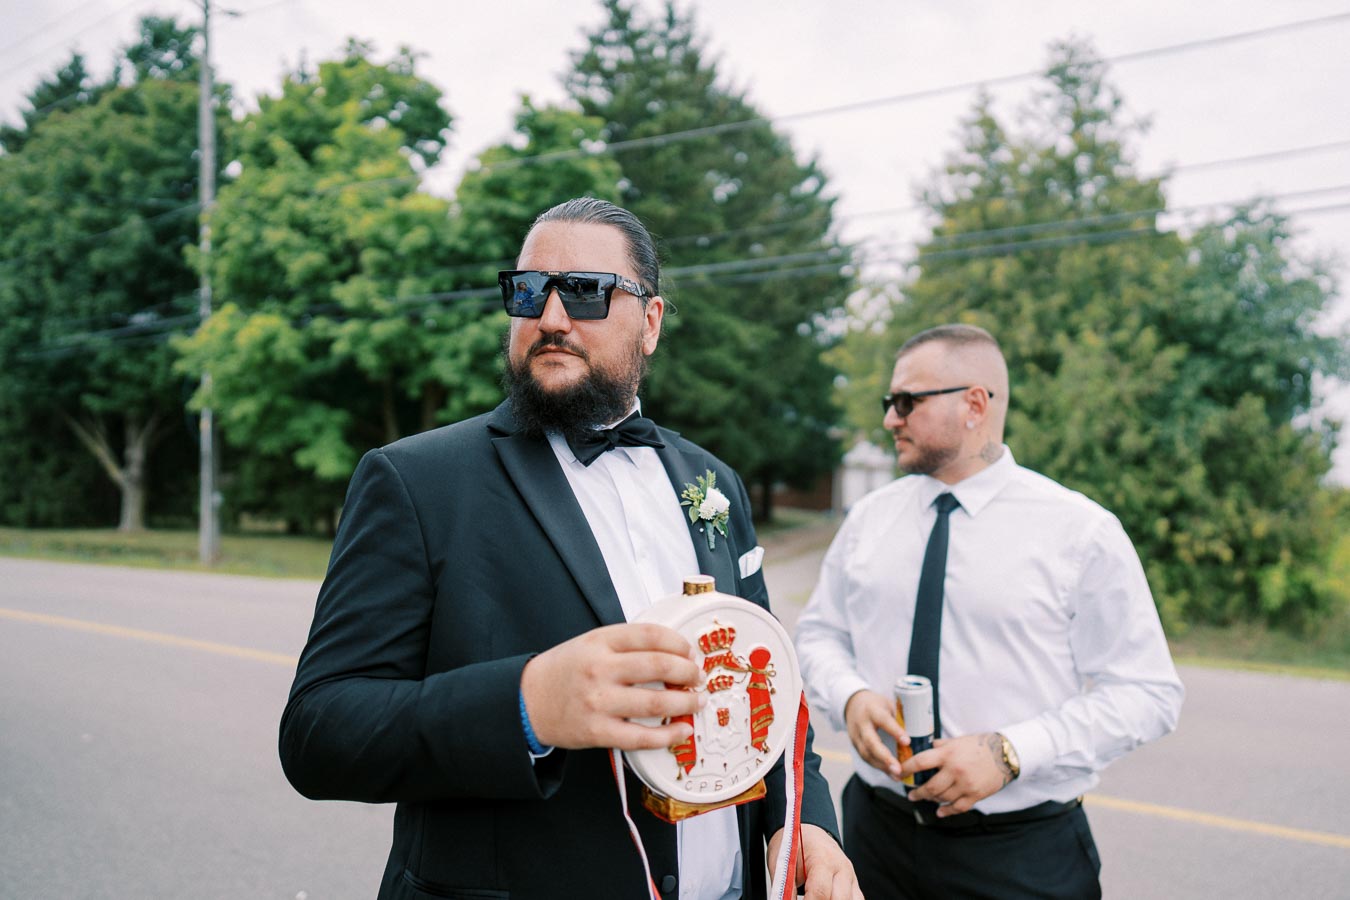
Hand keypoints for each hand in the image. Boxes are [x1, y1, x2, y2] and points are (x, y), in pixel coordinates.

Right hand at [520, 623, 703, 750]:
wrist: (527, 701)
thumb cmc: (564, 671)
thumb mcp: (590, 643)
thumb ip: (625, 645)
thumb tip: (672, 652)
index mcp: (599, 642)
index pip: (649, 634)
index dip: (677, 642)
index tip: (689, 651)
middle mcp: (599, 669)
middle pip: (659, 666)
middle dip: (688, 672)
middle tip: (698, 677)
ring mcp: (599, 702)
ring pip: (655, 703)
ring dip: (685, 703)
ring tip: (697, 702)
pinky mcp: (598, 732)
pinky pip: (640, 737)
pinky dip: (667, 736)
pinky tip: (682, 731)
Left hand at [767, 824, 862, 899]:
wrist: (809, 834)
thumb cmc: (795, 845)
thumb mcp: (782, 862)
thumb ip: (784, 886)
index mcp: (823, 858)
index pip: (820, 891)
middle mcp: (842, 868)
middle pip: (839, 899)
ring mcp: (851, 878)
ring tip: (814, 899)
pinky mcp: (854, 887)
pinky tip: (825, 899)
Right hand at [844, 689, 904, 779]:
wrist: (852, 704)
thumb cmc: (877, 705)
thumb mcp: (888, 704)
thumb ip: (899, 718)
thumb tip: (920, 732)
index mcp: (871, 710)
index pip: (883, 720)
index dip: (894, 731)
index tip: (907, 742)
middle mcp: (861, 723)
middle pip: (870, 742)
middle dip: (885, 757)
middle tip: (898, 769)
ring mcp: (855, 736)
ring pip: (867, 754)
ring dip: (882, 766)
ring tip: (897, 775)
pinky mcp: (855, 746)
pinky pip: (866, 758)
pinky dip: (879, 767)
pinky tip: (891, 774)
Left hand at [903, 732, 1013, 816]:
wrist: (1005, 754)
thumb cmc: (980, 745)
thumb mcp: (958, 740)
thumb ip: (941, 745)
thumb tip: (927, 747)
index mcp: (948, 754)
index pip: (921, 762)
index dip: (907, 769)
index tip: (899, 773)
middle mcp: (955, 770)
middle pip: (930, 786)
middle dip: (917, 792)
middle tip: (911, 795)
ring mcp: (965, 784)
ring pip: (942, 798)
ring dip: (932, 800)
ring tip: (927, 798)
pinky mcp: (975, 795)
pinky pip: (958, 807)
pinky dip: (947, 811)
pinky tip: (940, 811)